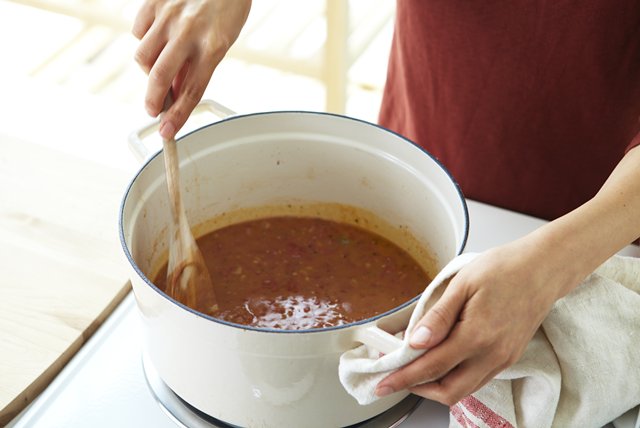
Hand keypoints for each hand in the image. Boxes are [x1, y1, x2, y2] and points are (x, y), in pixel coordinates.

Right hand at [132, 0, 250, 138]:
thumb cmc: (226, 9)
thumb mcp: (220, 43)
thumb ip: (196, 67)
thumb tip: (175, 93)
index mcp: (214, 46)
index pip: (193, 90)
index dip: (178, 115)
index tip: (168, 132)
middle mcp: (190, 31)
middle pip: (161, 77)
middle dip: (153, 100)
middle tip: (152, 110)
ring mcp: (170, 15)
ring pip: (143, 56)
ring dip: (148, 70)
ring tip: (160, 65)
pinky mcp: (155, 1)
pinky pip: (138, 31)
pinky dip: (145, 40)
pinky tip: (158, 38)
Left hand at [375, 238, 568, 404]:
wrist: (543, 269)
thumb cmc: (505, 269)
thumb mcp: (463, 284)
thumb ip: (438, 317)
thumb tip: (416, 341)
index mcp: (477, 335)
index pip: (432, 367)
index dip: (404, 377)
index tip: (384, 382)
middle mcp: (492, 354)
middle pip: (448, 391)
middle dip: (417, 389)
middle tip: (395, 377)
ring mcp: (503, 359)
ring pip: (464, 389)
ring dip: (436, 386)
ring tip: (414, 370)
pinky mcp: (509, 357)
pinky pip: (477, 380)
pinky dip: (455, 378)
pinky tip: (442, 363)